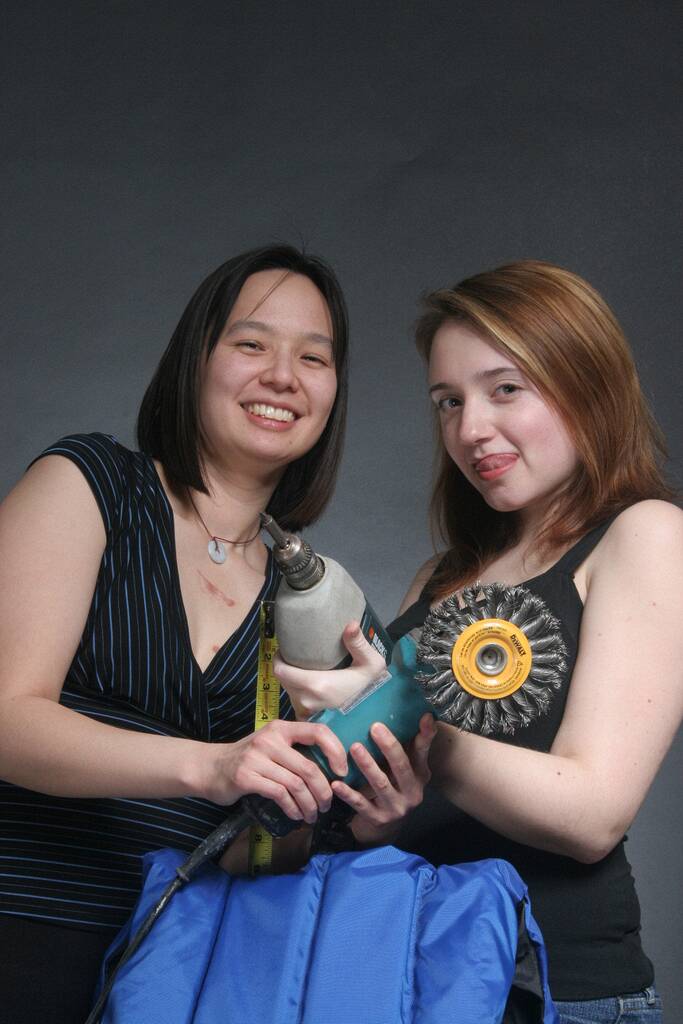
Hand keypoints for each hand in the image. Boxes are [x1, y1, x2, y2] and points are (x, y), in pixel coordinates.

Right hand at [206, 719, 347, 824]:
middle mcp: (270, 739)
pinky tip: (296, 815)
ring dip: (309, 804)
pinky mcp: (246, 777)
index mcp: (281, 728)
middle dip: (323, 791)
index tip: (341, 772)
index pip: (318, 731)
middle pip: (309, 767)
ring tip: (312, 815)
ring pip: (296, 784)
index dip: (335, 751)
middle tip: (327, 805)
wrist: (209, 768)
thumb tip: (329, 768)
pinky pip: (280, 795)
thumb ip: (294, 750)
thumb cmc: (247, 758)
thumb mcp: (271, 745)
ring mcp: (257, 758)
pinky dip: (292, 808)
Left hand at [274, 621, 386, 716]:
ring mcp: (307, 712)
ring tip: (303, 670)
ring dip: (292, 681)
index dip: (278, 658)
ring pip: (289, 692)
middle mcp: (307, 700)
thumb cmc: (372, 688)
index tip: (285, 649)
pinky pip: (296, 704)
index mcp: (316, 685)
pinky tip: (309, 688)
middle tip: (295, 657)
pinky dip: (299, 694)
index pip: (280, 671)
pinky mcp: (310, 720)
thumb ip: (358, 643)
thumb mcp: (371, 663)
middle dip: (286, 668)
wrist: (376, 714)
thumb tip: (350, 623)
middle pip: (283, 680)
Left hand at [332, 713, 435, 845]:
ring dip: (368, 766)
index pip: (423, 753)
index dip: (425, 736)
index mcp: (420, 776)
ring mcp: (396, 808)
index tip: (424, 717)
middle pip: (402, 768)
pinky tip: (337, 783)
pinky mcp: (378, 819)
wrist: (386, 827)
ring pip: (381, 784)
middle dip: (389, 747)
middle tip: (375, 727)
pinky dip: (348, 794)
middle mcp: (413, 793)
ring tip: (355, 748)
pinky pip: (361, 805)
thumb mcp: (407, 769)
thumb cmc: (394, 787)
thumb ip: (411, 745)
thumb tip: (424, 714)